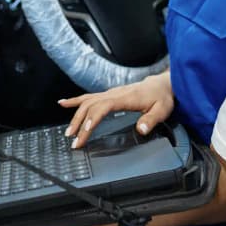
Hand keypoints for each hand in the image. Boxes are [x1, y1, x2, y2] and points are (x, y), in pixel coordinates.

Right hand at [58, 71, 173, 148]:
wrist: (160, 85)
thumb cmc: (160, 98)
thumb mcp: (162, 110)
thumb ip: (151, 120)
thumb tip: (141, 129)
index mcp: (124, 98)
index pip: (103, 107)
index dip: (93, 119)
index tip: (85, 131)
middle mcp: (113, 94)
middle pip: (90, 106)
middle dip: (79, 123)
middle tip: (73, 140)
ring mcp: (109, 94)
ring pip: (86, 103)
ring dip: (75, 116)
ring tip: (68, 131)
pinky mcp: (107, 95)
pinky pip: (87, 97)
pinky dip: (74, 101)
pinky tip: (63, 103)